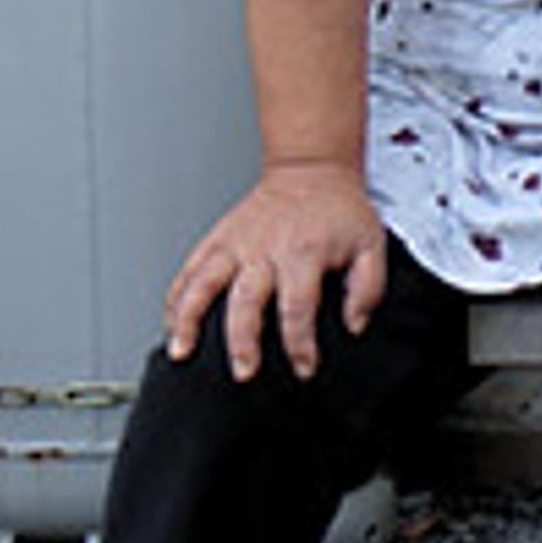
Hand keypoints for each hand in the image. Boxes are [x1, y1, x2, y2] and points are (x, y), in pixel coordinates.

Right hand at [164, 162, 386, 382]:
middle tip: (244, 372)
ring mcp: (235, 244)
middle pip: (245, 301)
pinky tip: (171, 324)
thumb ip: (368, 288)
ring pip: (202, 284)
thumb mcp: (371, 245)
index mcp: (304, 252)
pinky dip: (175, 299)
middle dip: (242, 342)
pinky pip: (188, 270)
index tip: (303, 367)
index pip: (298, 307)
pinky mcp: (216, 240)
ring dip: (189, 320)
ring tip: (182, 351)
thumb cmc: (339, 210)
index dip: (300, 344)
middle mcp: (264, 249)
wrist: (311, 170)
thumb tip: (355, 324)